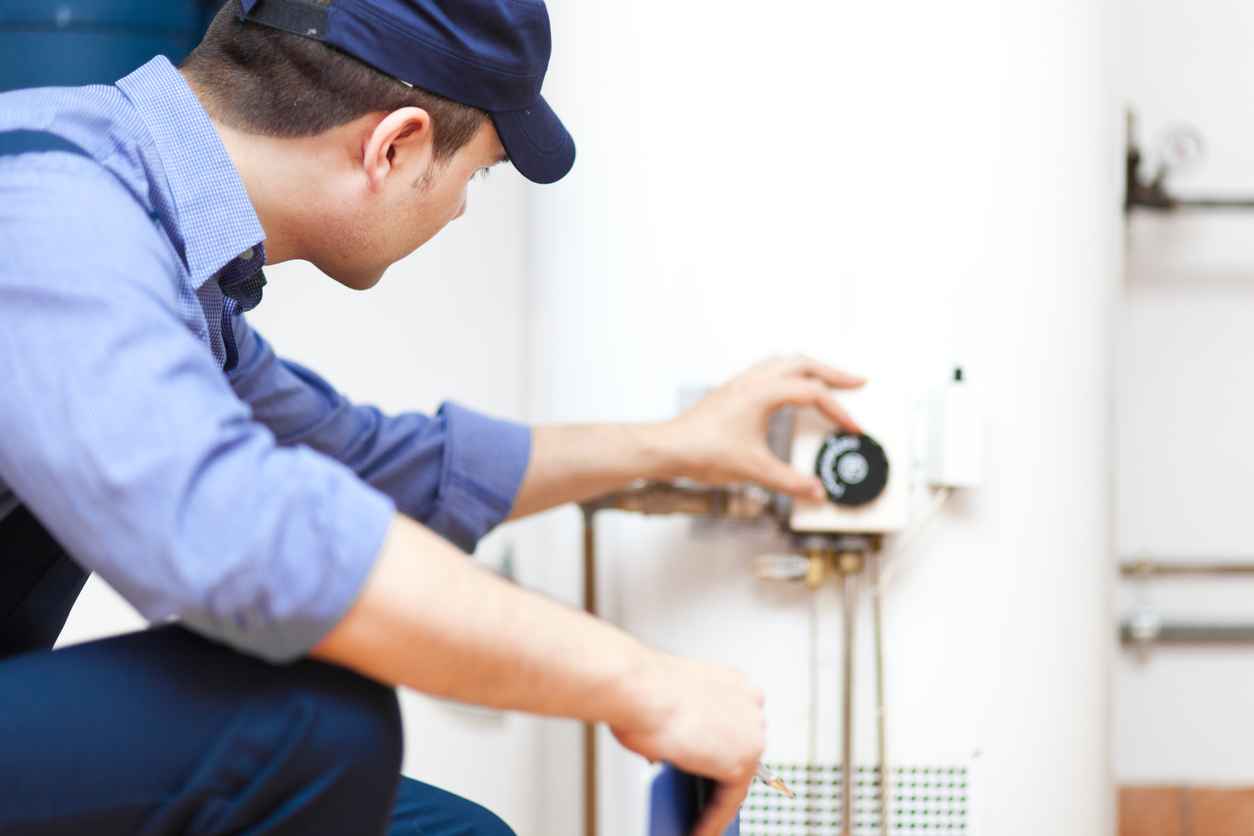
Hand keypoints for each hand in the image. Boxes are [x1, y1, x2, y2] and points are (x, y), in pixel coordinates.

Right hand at [611, 653, 765, 835]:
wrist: (636, 689)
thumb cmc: (640, 689)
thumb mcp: (668, 704)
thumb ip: (683, 727)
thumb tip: (677, 753)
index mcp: (734, 682)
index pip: (736, 724)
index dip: (723, 747)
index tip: (715, 766)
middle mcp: (749, 703)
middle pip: (740, 750)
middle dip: (721, 775)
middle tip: (704, 799)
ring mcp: (751, 733)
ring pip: (737, 779)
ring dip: (716, 801)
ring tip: (699, 821)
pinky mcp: (741, 763)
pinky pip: (729, 801)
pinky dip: (712, 819)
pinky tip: (698, 830)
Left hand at [659, 355, 865, 500]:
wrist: (668, 448)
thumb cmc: (702, 451)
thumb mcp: (754, 470)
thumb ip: (790, 482)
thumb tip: (816, 491)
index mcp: (763, 392)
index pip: (813, 393)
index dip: (838, 411)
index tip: (853, 428)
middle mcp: (753, 380)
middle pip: (803, 363)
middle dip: (833, 372)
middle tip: (857, 383)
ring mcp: (741, 383)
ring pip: (784, 362)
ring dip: (810, 368)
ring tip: (828, 381)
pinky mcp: (733, 391)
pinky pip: (769, 370)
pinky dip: (789, 374)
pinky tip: (791, 391)